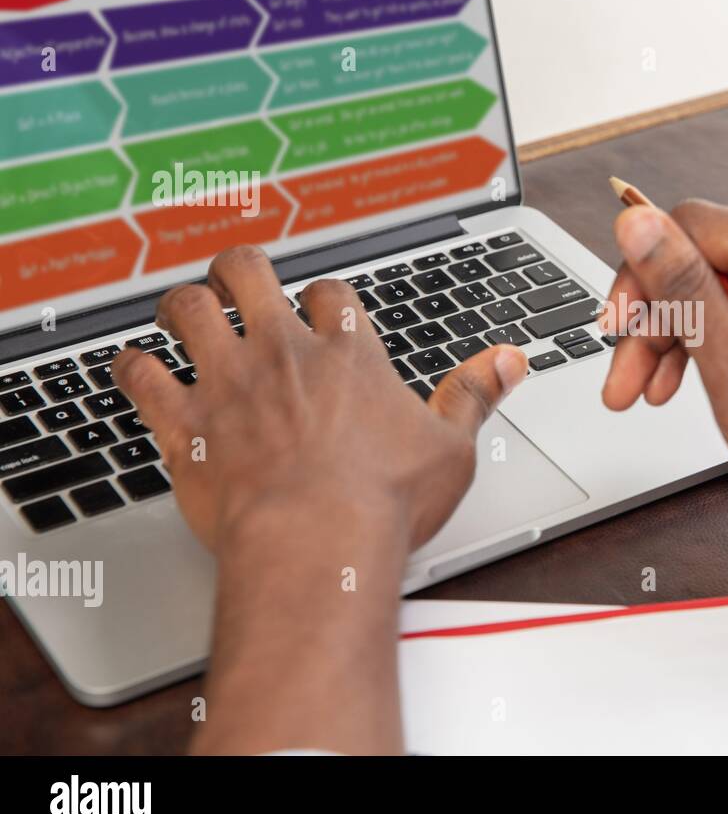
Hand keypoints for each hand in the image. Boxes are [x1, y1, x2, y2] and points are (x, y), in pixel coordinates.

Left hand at [112, 245, 527, 552]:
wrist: (317, 543)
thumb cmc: (384, 502)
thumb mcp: (451, 447)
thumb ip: (474, 394)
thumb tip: (508, 360)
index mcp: (347, 353)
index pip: (329, 292)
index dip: (322, 297)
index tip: (320, 310)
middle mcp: (282, 353)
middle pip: (247, 272)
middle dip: (240, 269)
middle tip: (238, 281)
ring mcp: (227, 383)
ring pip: (188, 308)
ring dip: (182, 304)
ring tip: (182, 310)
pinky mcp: (183, 423)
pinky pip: (140, 374)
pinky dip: (133, 367)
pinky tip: (137, 368)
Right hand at [601, 199, 727, 535]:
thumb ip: (682, 287)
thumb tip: (636, 219)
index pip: (691, 226)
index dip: (642, 275)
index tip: (616, 327)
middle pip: (701, 261)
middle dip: (654, 319)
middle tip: (622, 377)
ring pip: (716, 289)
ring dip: (673, 337)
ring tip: (641, 392)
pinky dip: (708, 342)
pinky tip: (679, 382)